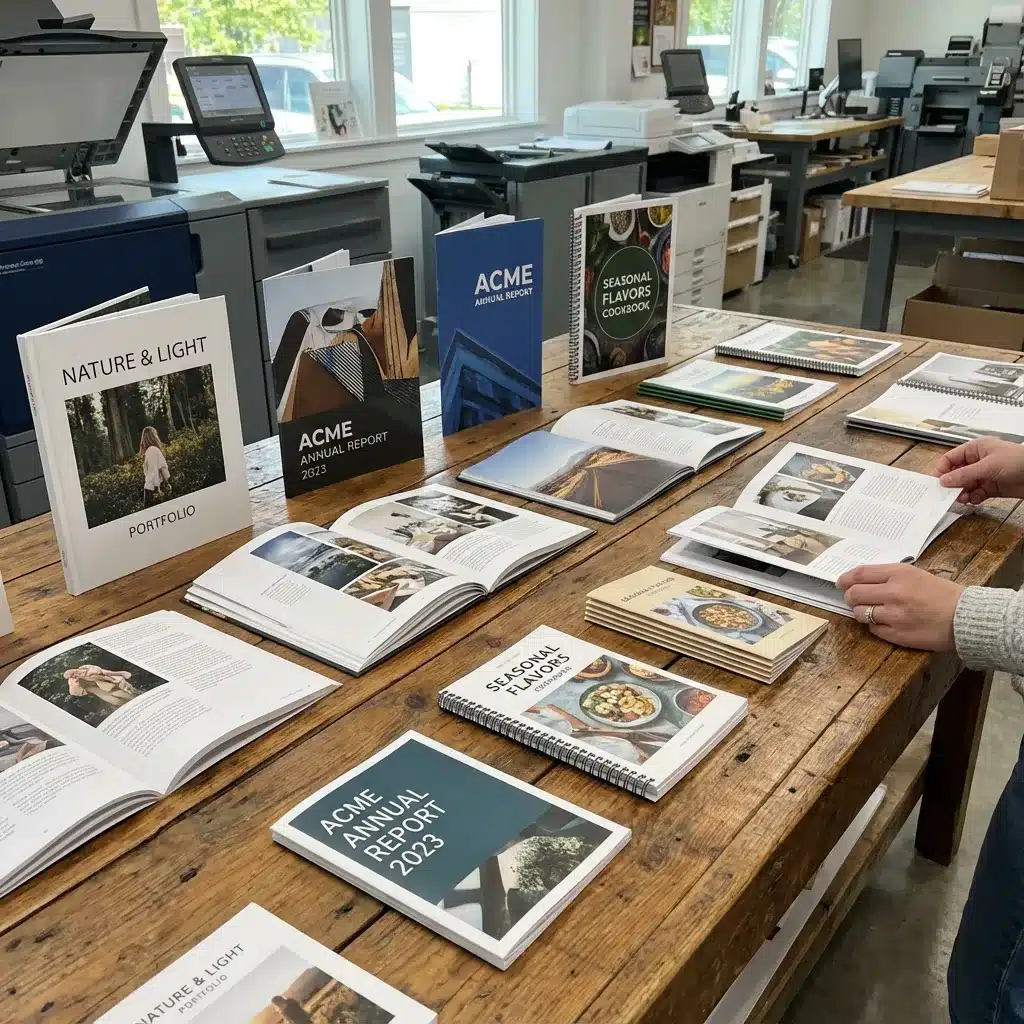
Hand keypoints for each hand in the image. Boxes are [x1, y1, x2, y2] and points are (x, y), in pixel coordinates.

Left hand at [837, 563, 962, 650]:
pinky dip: (876, 626)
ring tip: (872, 612)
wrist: (966, 618)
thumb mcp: (916, 574)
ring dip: (862, 612)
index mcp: (898, 574)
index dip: (846, 579)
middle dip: (851, 596)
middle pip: (855, 594)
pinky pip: (874, 630)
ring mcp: (894, 615)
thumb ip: (889, 576)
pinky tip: (887, 623)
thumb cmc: (943, 594)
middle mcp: (893, 593)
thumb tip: (861, 580)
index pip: (860, 574)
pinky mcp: (897, 635)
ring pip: (861, 613)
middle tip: (854, 599)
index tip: (841, 582)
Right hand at [936, 438, 1023, 504]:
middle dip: (951, 484)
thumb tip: (943, 481)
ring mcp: (985, 475)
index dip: (942, 469)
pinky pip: (975, 493)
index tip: (936, 482)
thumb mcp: (988, 466)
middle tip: (946, 494)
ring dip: (961, 492)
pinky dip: (972, 498)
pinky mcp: (992, 487)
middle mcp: (978, 461)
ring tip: (961, 498)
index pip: (951, 458)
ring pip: (965, 485)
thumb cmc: (1019, 461)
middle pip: (956, 473)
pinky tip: (973, 500)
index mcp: (976, 449)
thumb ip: (964, 474)